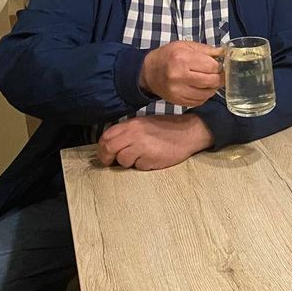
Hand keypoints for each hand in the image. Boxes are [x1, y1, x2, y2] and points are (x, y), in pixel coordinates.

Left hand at [95, 114, 214, 169]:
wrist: (189, 132)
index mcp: (132, 124)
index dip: (102, 148)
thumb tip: (110, 145)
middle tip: (111, 162)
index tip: (105, 154)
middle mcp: (135, 134)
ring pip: (123, 160)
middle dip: (107, 158)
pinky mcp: (151, 159)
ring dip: (129, 162)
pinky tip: (153, 158)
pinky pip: (139, 166)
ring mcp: (143, 147)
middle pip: (109, 149)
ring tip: (142, 156)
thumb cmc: (167, 128)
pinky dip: (144, 165)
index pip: (106, 137)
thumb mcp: (144, 123)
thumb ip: (127, 132)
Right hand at [139, 41, 223, 106]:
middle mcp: (179, 76)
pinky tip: (200, 88)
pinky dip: (204, 95)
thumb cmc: (169, 56)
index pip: (212, 66)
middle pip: (212, 81)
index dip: (218, 66)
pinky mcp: (178, 101)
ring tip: (208, 81)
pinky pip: (199, 101)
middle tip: (217, 74)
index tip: (217, 65)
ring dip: (212, 88)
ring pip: (208, 93)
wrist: (149, 72)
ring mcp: (178, 91)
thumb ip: (207, 50)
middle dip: (218, 78)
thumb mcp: (186, 46)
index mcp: (182, 59)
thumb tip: (225, 54)